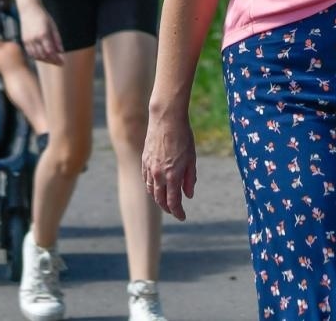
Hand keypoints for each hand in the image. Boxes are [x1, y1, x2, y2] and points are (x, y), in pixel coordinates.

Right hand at [18, 0, 63, 65]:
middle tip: (59, 63)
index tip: (62, 62)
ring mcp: (28, 41)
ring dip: (45, 60)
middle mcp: (34, 39)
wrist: (29, 10)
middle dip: (52, 61)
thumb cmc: (43, 16)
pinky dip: (37, 57)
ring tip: (52, 61)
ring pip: (36, 56)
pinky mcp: (24, 41)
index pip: (50, 52)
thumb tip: (61, 51)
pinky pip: (30, 53)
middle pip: (43, 56)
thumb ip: (57, 39)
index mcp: (43, 35)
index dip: (57, 59)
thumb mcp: (53, 26)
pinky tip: (43, 57)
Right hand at [142, 106, 197, 220]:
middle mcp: (158, 174)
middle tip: (175, 211)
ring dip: (158, 198)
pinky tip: (156, 186)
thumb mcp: (191, 159)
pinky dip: (150, 187)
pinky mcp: (144, 160)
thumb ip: (190, 179)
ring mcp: (149, 167)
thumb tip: (188, 195)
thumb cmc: (183, 136)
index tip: (183, 217)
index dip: (178, 212)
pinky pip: (146, 179)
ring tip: (165, 201)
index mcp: (172, 175)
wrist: (166, 118)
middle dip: (168, 208)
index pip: (173, 202)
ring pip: (150, 190)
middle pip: (160, 199)